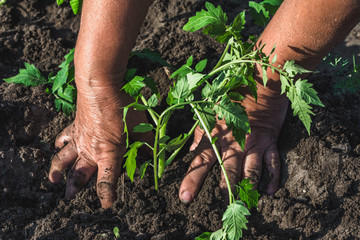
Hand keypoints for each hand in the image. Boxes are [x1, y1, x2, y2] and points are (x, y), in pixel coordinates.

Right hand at [48, 84, 149, 207]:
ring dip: (58, 171)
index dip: (106, 194)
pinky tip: (58, 147)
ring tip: (53, 181)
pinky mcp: (74, 127)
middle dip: (74, 187)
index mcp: (108, 153)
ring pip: (64, 159)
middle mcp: (91, 150)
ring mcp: (80, 139)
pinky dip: (60, 144)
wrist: (100, 87)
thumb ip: (146, 141)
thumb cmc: (121, 107)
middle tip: (69, 198)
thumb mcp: (139, 126)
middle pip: (79, 174)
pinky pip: (64, 138)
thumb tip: (154, 152)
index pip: (106, 180)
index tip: (107, 204)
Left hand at [179, 83, 287, 202]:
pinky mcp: (269, 142)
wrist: (258, 85)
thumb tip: (190, 153)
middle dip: (224, 193)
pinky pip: (272, 163)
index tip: (185, 197)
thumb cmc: (229, 99)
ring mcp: (252, 144)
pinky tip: (269, 192)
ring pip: (250, 172)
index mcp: (215, 137)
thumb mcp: (209, 113)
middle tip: (224, 213)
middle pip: (227, 173)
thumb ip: (199, 134)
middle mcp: (233, 144)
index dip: (192, 180)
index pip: (200, 162)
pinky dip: (272, 178)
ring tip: (245, 207)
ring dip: (248, 191)